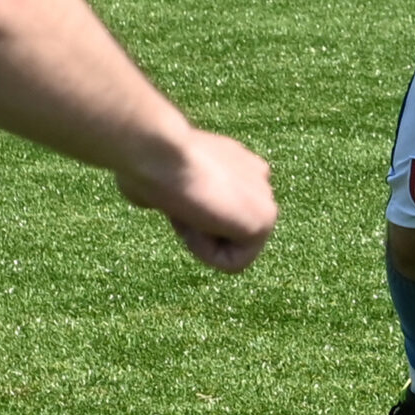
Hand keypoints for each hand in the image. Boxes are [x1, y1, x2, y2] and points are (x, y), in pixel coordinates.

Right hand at [116, 129, 276, 272]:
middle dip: (198, 228)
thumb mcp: (163, 176)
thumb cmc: (149, 162)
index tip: (176, 193)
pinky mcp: (264, 222)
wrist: (159, 152)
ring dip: (199, 238)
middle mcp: (259, 177)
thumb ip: (176, 192)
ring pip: (230, 249)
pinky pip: (233, 263)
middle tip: (181, 202)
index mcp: (239, 164)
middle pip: (226, 232)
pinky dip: (207, 251)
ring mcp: (265, 199)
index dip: (189, 216)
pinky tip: (198, 220)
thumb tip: (153, 198)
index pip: (219, 212)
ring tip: (188, 208)